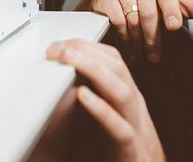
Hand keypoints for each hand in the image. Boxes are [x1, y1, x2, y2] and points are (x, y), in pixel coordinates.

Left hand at [47, 39, 164, 161]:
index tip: (60, 42)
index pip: (113, 60)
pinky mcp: (130, 152)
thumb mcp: (105, 115)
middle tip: (58, 47)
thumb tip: (61, 75)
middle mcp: (133, 107)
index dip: (88, 46)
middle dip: (87, 52)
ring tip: (68, 59)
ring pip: (122, 92)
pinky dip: (102, 110)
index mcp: (127, 96)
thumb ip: (88, 95)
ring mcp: (135, 127)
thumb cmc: (120, 147)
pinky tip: (83, 96)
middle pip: (116, 69)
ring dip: (94, 70)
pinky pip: (120, 129)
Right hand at [91, 0, 192, 61]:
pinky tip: (127, 44)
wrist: (114, 1)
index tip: (174, 27)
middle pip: (149, 14)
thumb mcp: (171, 5)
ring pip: (133, 20)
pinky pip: (118, 21)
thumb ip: (192, 9)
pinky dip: (123, 36)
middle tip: (155, 56)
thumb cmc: (147, 5)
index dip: (171, 12)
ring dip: (137, 42)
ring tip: (140, 53)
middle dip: (153, 39)